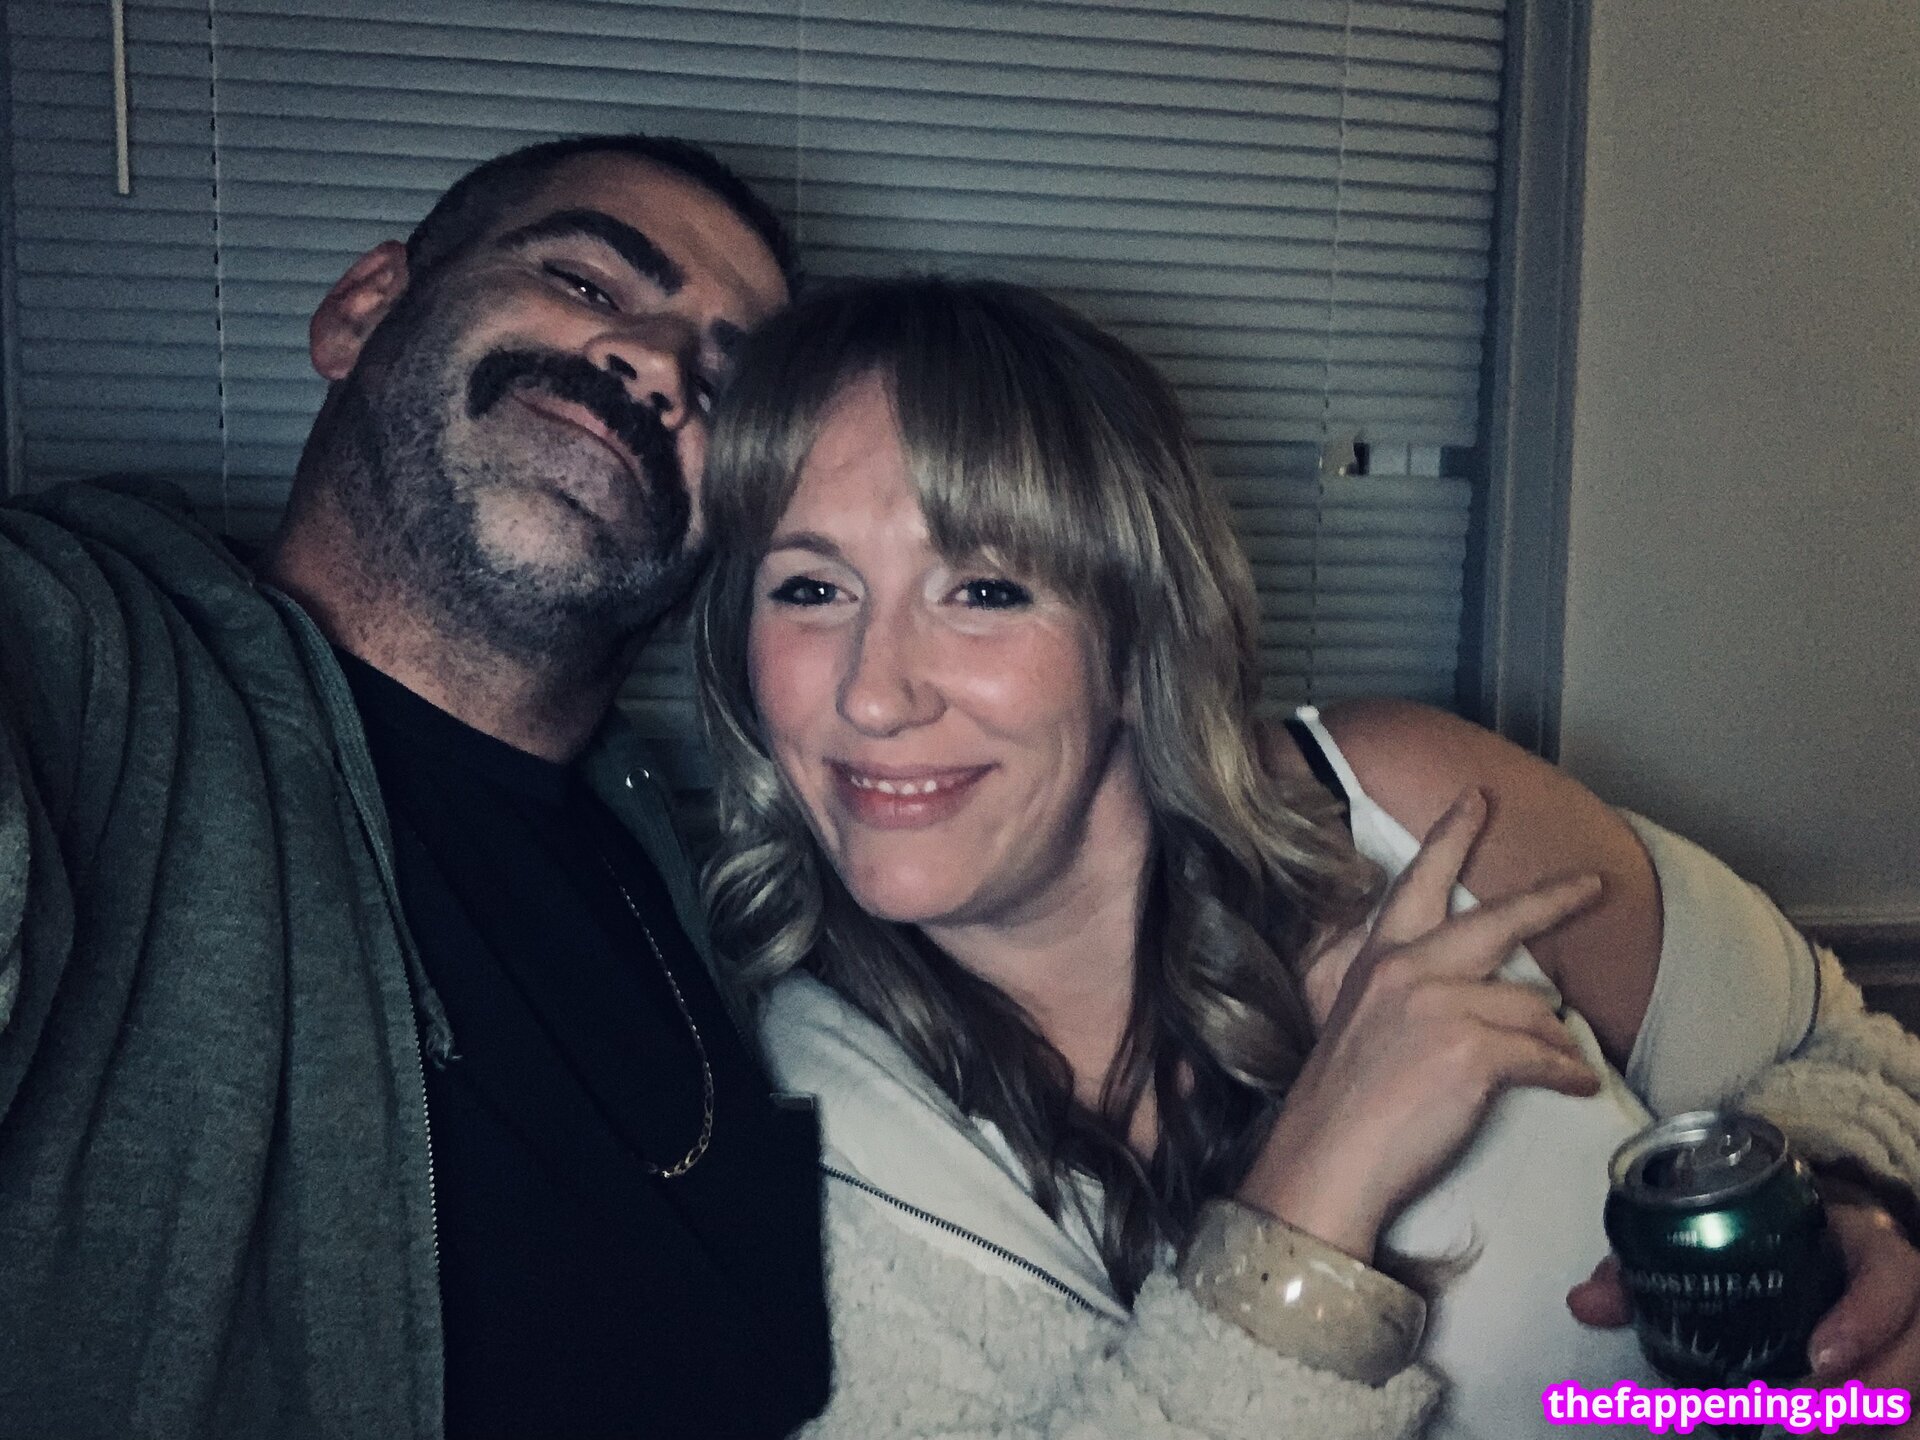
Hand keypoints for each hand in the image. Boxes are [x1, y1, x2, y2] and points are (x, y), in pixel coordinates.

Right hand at [1238, 788, 1603, 1260]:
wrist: (1328, 1160)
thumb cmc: (1343, 1107)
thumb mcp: (1361, 1024)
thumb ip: (1408, 994)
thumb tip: (1485, 995)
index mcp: (1379, 960)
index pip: (1418, 883)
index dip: (1452, 836)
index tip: (1476, 800)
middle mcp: (1409, 970)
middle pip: (1498, 920)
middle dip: (1554, 898)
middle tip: (1592, 884)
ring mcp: (1441, 1006)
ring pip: (1533, 1008)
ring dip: (1554, 1041)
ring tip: (1557, 1065)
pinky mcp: (1472, 1050)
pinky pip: (1546, 1055)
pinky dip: (1565, 1074)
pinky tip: (1570, 1085)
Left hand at [1569, 1205, 1919, 1436]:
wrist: (1795, 1245)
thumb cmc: (1748, 1242)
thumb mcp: (1703, 1243)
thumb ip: (1644, 1269)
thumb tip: (1583, 1304)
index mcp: (1855, 1245)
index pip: (1892, 1273)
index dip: (1867, 1317)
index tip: (1816, 1357)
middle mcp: (1893, 1292)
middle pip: (1918, 1345)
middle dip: (1872, 1386)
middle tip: (1806, 1418)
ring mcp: (1904, 1335)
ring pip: (1919, 1388)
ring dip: (1874, 1418)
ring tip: (1813, 1432)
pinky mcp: (1901, 1371)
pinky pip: (1911, 1414)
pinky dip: (1881, 1430)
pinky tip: (1838, 1438)